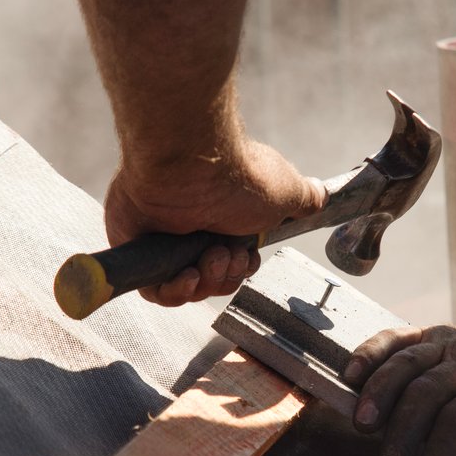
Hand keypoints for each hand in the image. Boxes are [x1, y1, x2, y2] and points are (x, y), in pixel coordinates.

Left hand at [105, 137, 325, 304]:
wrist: (193, 165)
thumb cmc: (239, 175)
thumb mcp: (287, 190)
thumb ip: (304, 199)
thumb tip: (320, 199)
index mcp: (222, 216)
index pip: (233, 261)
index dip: (242, 269)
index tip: (246, 258)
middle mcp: (192, 227)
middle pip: (212, 277)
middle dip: (226, 275)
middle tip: (225, 255)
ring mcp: (162, 238)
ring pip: (187, 286)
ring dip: (205, 281)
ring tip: (208, 258)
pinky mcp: (135, 247)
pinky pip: (155, 289)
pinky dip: (174, 291)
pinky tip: (186, 275)